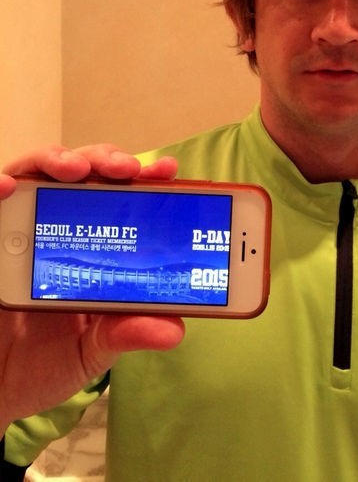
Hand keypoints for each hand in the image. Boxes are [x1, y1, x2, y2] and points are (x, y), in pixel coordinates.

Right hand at [0, 144, 182, 433]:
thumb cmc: (44, 365)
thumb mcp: (93, 350)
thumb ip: (126, 333)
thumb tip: (173, 329)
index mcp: (93, 249)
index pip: (119, 197)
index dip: (142, 178)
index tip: (166, 171)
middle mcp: (57, 230)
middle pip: (82, 173)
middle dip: (105, 160)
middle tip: (125, 169)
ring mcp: (19, 231)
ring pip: (37, 173)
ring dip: (56, 160)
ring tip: (73, 169)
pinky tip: (8, 186)